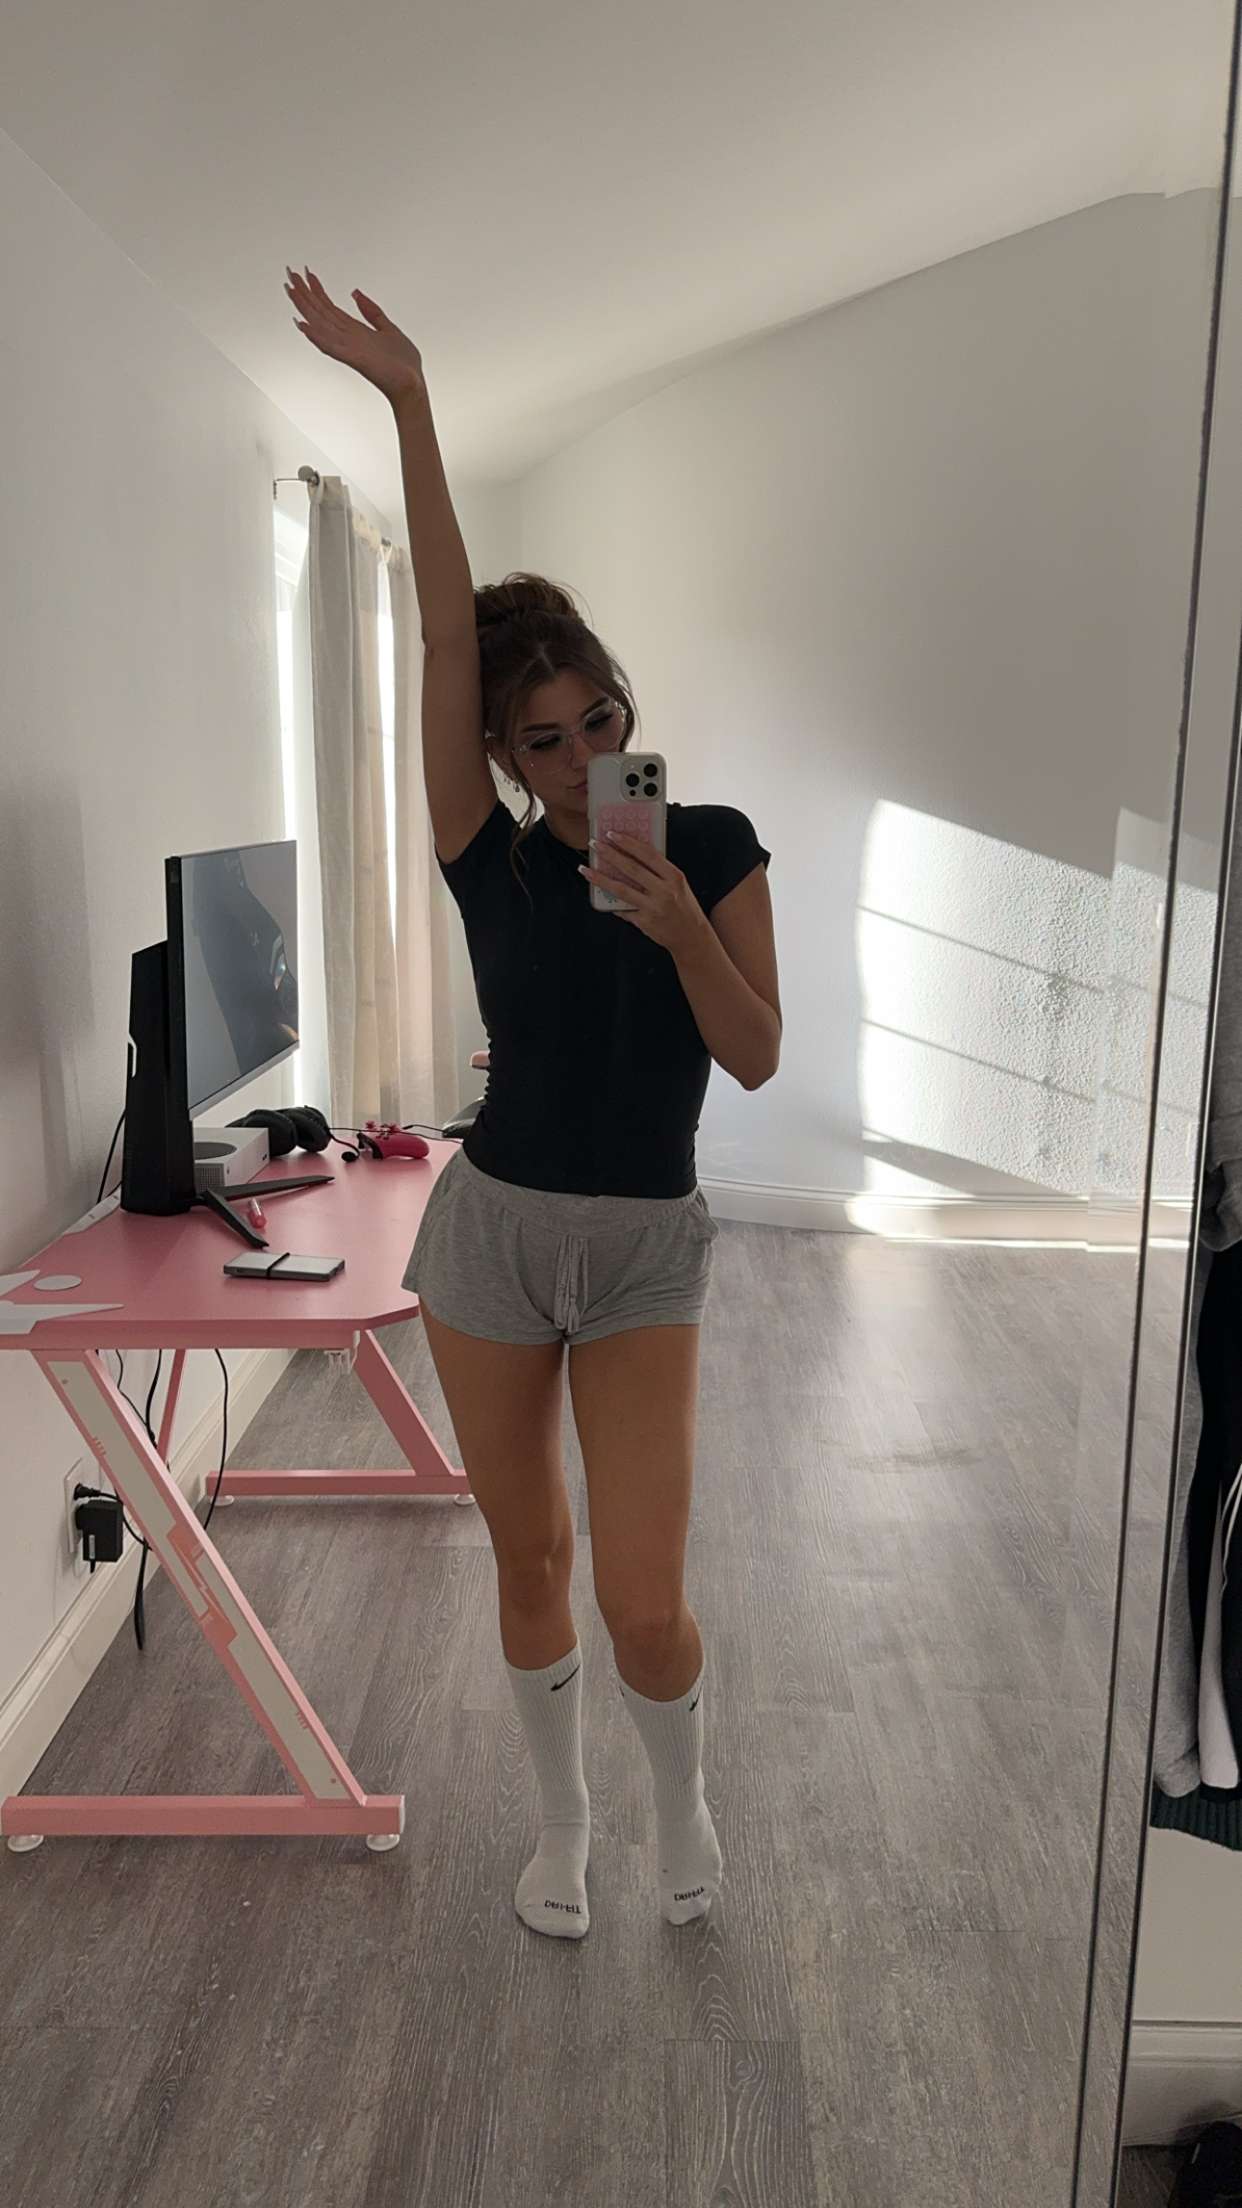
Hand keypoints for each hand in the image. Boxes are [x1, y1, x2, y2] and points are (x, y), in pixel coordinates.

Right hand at [285, 267, 424, 405]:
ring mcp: (349, 348)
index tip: (307, 274)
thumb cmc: (403, 365)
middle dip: (305, 293)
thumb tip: (356, 293)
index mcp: (355, 331)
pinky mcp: (354, 358)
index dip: (318, 290)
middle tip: (290, 274)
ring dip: (305, 308)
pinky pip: (331, 346)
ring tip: (291, 291)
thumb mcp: (389, 328)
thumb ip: (372, 312)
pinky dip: (316, 336)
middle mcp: (348, 338)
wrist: (413, 386)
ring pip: (321, 324)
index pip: (330, 307)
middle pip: (321, 312)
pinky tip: (303, 326)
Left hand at [579, 832, 711, 958]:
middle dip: (610, 854)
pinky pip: (623, 909)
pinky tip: (599, 894)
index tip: (612, 834)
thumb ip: (659, 872)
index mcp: (674, 877)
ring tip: (585, 869)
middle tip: (594, 844)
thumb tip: (631, 856)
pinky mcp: (644, 922)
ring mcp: (653, 908)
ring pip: (621, 889)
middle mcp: (664, 891)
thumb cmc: (684, 907)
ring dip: (600, 878)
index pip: (648, 854)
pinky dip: (611, 902)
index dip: (629, 843)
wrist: (692, 937)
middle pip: (631, 869)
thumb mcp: (678, 885)